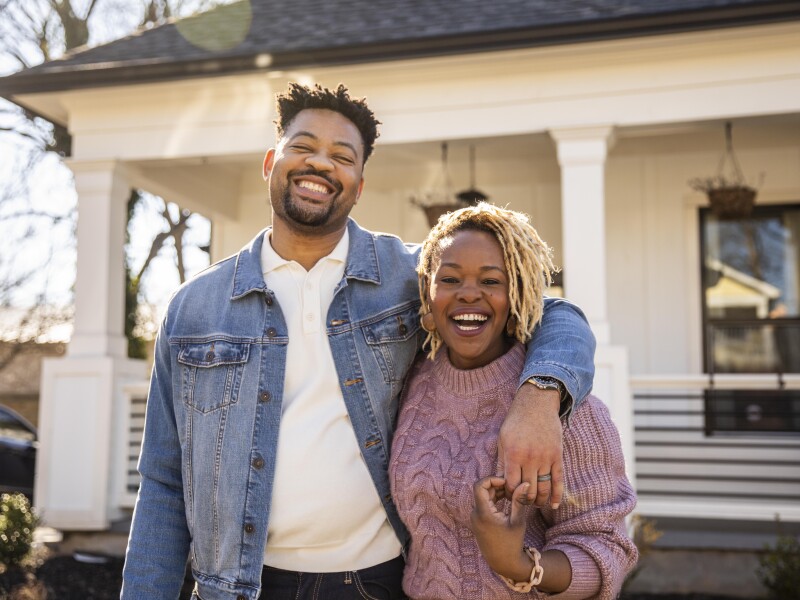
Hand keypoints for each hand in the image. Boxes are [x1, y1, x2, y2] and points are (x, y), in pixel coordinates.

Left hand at [470, 476, 532, 580]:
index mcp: (483, 513)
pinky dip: (492, 500)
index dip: (491, 479)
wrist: (503, 563)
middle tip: (512, 486)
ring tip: (511, 493)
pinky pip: (483, 504)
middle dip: (496, 485)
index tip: (505, 481)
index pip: (479, 486)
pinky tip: (505, 500)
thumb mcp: (517, 521)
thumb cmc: (512, 543)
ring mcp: (475, 518)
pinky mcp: (477, 522)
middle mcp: (475, 514)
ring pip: (483, 497)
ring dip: (495, 492)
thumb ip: (519, 500)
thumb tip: (525, 483)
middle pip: (482, 490)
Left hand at [498, 386, 563, 507]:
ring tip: (535, 505)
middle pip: (527, 490)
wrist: (536, 405)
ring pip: (543, 489)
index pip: (511, 485)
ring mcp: (545, 458)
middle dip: (524, 501)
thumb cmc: (515, 423)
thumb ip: (502, 463)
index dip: (510, 495)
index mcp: (513, 454)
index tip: (509, 497)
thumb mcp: (503, 440)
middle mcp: (530, 458)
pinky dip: (556, 495)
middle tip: (521, 504)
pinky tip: (553, 505)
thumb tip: (500, 484)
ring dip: (539, 501)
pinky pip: (558, 480)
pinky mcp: (557, 456)